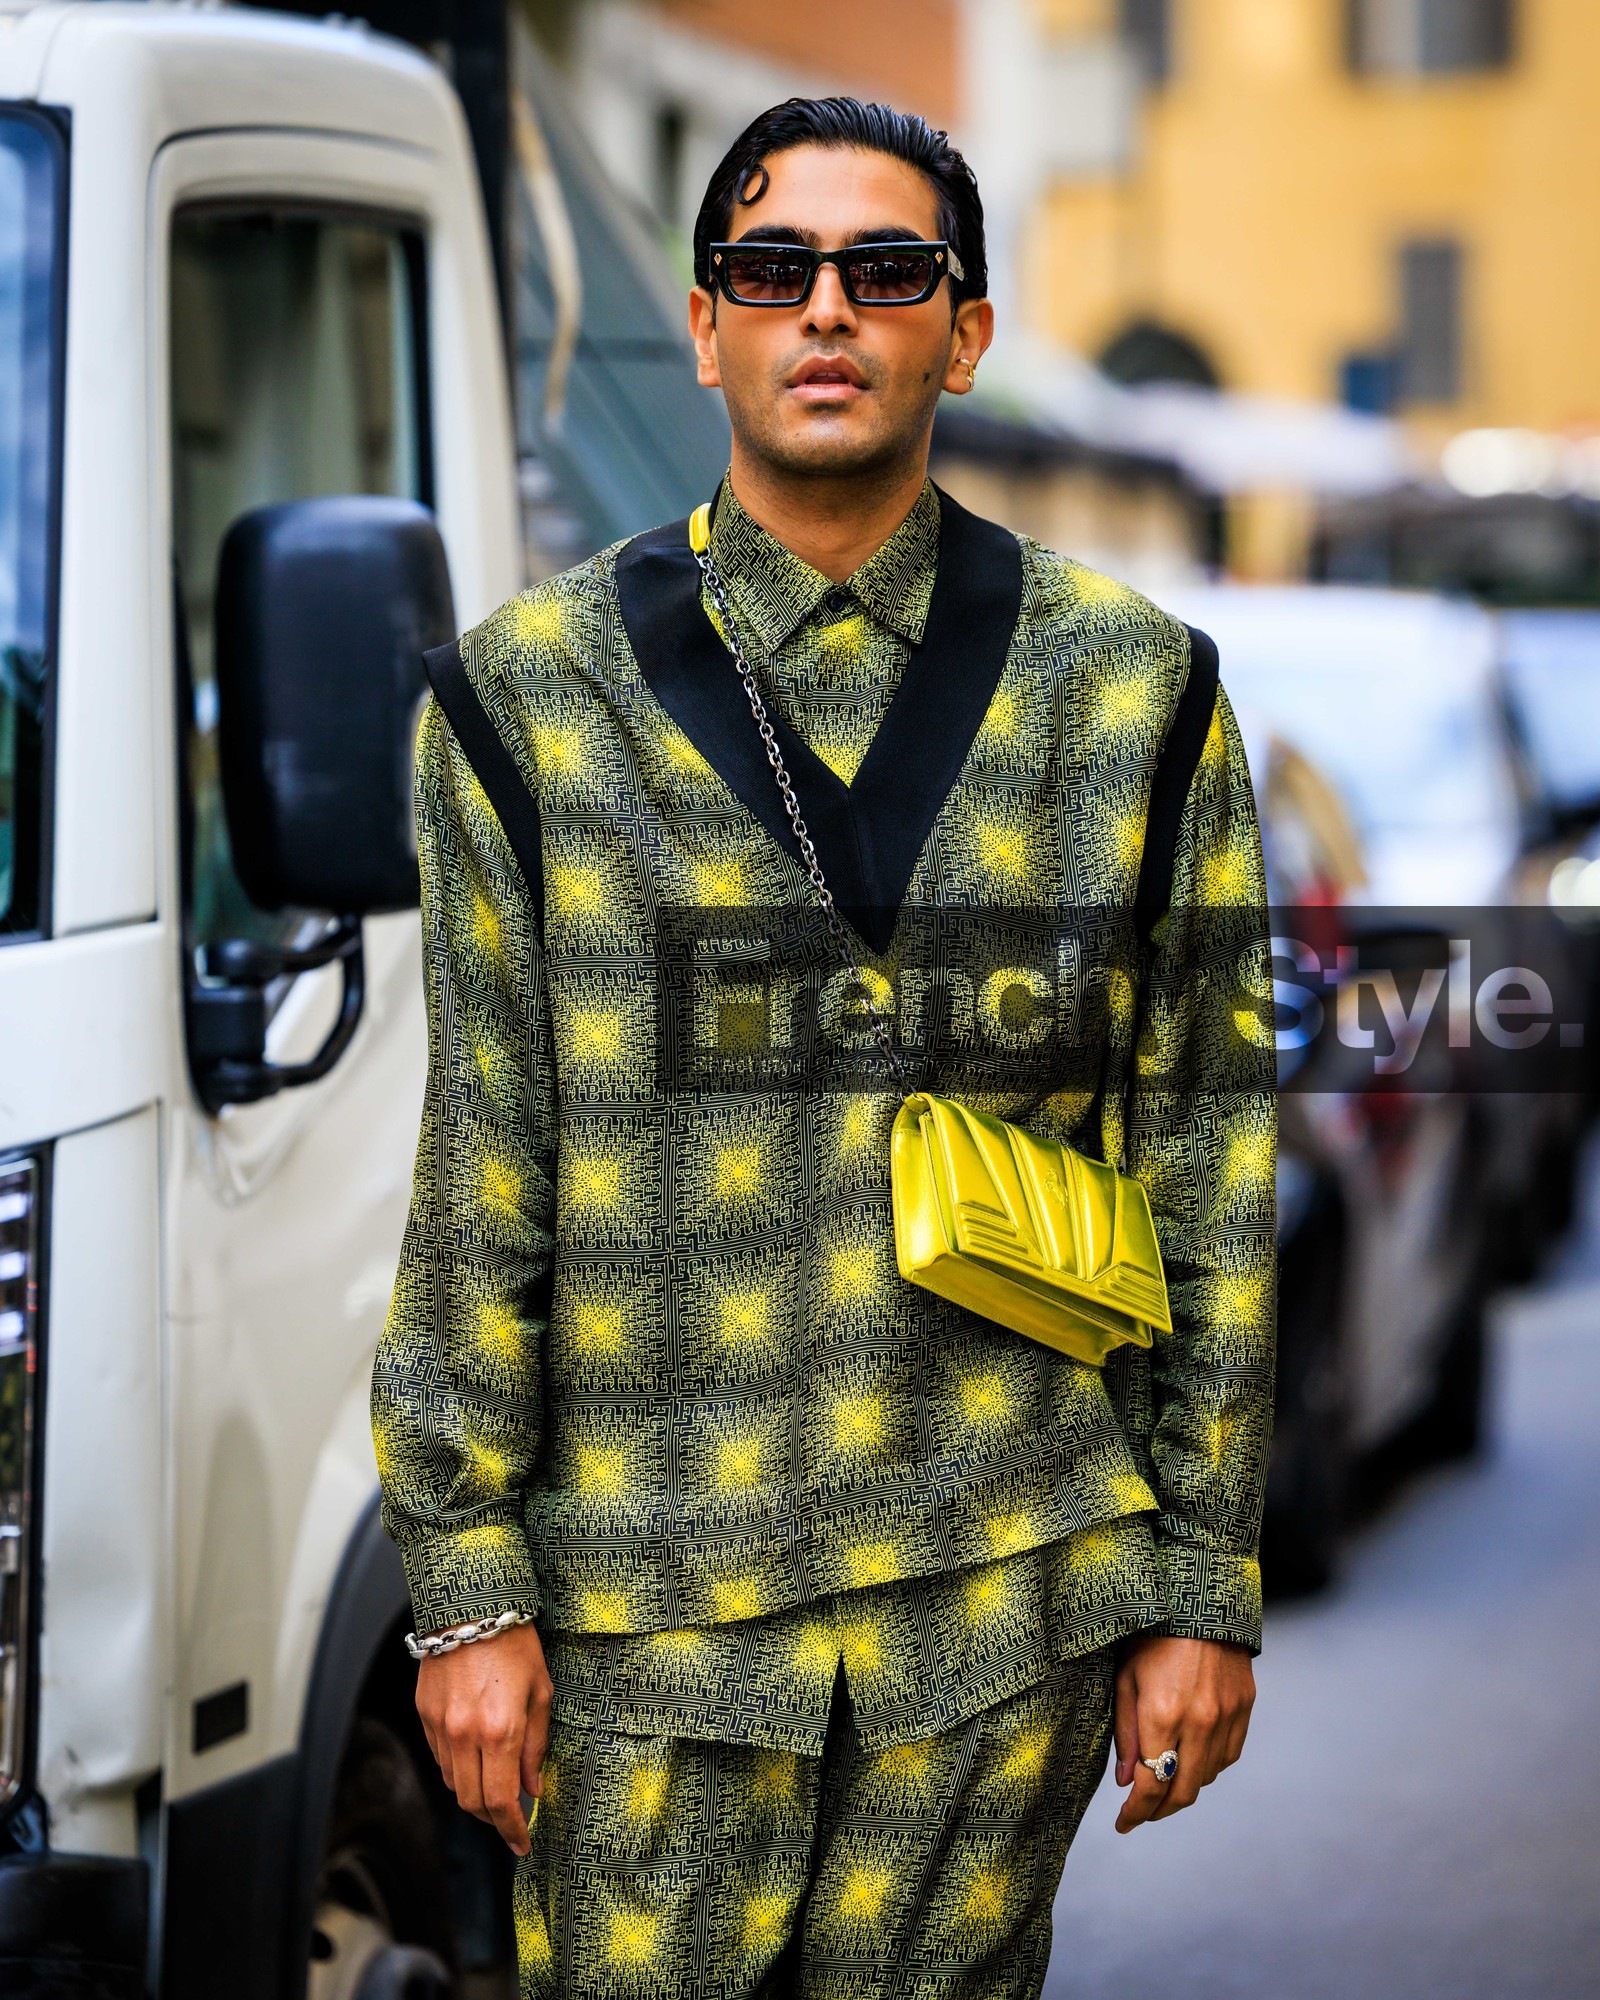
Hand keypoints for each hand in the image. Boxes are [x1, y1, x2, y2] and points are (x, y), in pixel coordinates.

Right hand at [416, 1622, 551, 1854]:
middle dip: (493, 1819)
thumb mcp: (541, 1691)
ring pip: (453, 1783)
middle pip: (471, 1802)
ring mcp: (439, 1725)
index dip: (512, 1830)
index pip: (500, 1801)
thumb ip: (536, 1744)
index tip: (523, 1843)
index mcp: (499, 1730)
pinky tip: (476, 1758)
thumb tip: (534, 1788)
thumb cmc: (515, 1643)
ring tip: (497, 1786)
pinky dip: (458, 1768)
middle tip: (512, 1821)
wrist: (471, 1605)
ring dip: (475, 1793)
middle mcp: (464, 1734)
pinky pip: (439, 1757)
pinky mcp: (424, 1713)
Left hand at [1111, 1633, 1253, 1832]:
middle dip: (1159, 1811)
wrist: (1202, 1601)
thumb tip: (1127, 1782)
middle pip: (1182, 1793)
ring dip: (1183, 1789)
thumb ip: (1125, 1733)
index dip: (1135, 1813)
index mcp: (1162, 1714)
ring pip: (1206, 1778)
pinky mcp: (1245, 1710)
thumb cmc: (1152, 1635)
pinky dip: (1207, 1768)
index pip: (1150, 1785)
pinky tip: (1190, 1760)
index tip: (1122, 1824)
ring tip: (1163, 1784)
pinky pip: (1227, 1757)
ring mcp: (1226, 1718)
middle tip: (1141, 1814)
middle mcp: (1199, 1723)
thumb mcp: (1125, 1678)